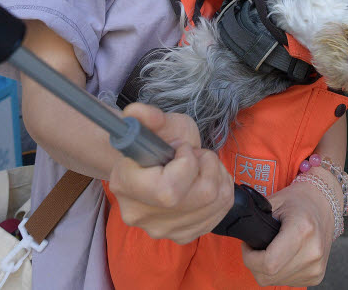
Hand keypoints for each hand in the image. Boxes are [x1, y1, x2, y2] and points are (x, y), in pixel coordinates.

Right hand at [108, 103, 233, 244]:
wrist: (154, 166)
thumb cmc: (157, 142)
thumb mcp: (159, 123)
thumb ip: (148, 116)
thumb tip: (135, 112)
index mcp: (125, 184)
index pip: (169, 189)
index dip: (187, 164)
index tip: (182, 149)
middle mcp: (140, 215)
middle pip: (201, 196)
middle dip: (209, 167)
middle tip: (197, 155)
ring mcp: (161, 230)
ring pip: (215, 203)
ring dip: (218, 177)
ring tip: (202, 166)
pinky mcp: (181, 236)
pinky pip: (219, 214)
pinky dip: (222, 193)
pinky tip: (209, 180)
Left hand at [241, 174, 335, 286]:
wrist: (324, 205)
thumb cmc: (299, 201)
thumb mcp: (274, 202)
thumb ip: (257, 220)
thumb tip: (242, 235)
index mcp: (302, 230)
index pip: (268, 263)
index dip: (250, 258)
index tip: (248, 245)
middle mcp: (312, 252)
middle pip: (269, 275)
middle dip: (255, 264)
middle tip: (256, 246)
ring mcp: (316, 266)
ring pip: (275, 281)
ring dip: (266, 270)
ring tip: (271, 249)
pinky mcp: (316, 275)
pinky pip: (287, 282)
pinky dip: (279, 272)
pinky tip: (282, 256)